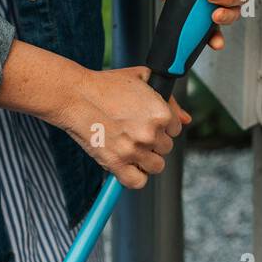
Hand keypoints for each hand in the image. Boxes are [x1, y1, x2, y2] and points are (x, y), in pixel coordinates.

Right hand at [54, 66, 191, 189]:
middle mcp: (150, 134)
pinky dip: (134, 176)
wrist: (75, 96)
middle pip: (166, 148)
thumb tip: (186, 119)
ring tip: (130, 146)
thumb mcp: (142, 79)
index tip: (147, 121)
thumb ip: (169, 100)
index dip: (161, 125)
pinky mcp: (116, 164)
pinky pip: (138, 182)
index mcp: (161, 113)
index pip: (175, 129)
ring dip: (146, 159)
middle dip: (153, 141)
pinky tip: (127, 163)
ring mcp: (133, 151)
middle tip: (133, 130)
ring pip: (156, 166)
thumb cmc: (105, 85)